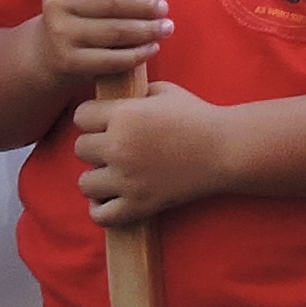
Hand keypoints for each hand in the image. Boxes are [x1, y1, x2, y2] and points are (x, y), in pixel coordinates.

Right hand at [38, 0, 168, 83]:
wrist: (51, 46)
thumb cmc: (83, 3)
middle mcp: (56, 2)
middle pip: (109, 2)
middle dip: (143, 6)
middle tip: (164, 8)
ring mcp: (61, 33)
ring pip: (114, 32)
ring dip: (146, 30)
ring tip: (165, 27)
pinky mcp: (70, 61)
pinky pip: (111, 59)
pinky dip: (136, 54)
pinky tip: (152, 47)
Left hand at [72, 78, 236, 225]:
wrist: (225, 149)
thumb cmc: (197, 117)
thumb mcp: (163, 91)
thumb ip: (132, 94)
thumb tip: (111, 98)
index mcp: (124, 114)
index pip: (80, 116)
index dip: (92, 117)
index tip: (106, 121)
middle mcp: (120, 146)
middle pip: (80, 148)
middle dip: (96, 146)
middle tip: (116, 147)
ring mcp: (127, 179)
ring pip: (84, 183)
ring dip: (97, 178)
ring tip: (114, 173)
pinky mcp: (139, 204)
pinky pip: (100, 215)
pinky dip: (102, 208)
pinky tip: (113, 197)